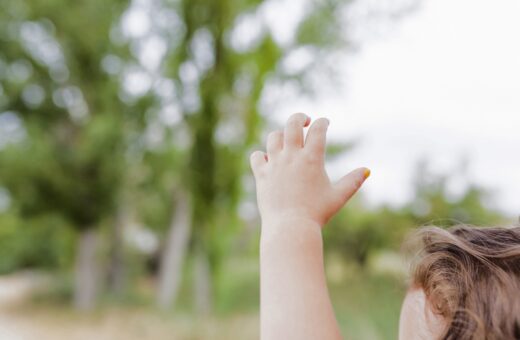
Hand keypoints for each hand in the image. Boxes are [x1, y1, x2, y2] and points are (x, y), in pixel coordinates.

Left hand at [250, 113, 369, 227]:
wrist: (290, 227)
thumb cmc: (317, 214)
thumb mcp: (338, 197)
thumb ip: (353, 181)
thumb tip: (367, 170)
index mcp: (312, 159)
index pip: (318, 129)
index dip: (323, 122)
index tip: (325, 123)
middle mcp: (292, 157)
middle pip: (292, 124)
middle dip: (300, 117)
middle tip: (305, 121)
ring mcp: (274, 164)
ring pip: (273, 137)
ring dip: (281, 135)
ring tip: (287, 140)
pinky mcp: (261, 175)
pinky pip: (257, 156)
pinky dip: (262, 155)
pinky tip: (269, 159)